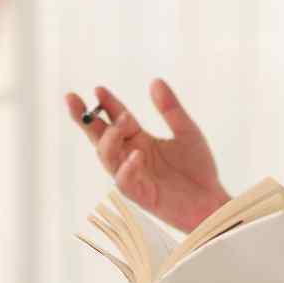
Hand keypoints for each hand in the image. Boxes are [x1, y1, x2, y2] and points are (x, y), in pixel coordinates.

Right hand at [65, 79, 230, 231]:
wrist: (210, 201)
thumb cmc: (198, 169)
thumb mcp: (187, 131)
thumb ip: (170, 108)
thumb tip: (155, 81)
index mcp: (139, 140)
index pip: (116, 118)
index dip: (106, 104)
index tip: (98, 88)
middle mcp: (130, 156)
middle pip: (100, 136)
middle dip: (85, 119)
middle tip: (72, 99)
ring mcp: (133, 176)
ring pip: (107, 157)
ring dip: (110, 138)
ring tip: (122, 121)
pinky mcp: (140, 195)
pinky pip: (124, 182)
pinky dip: (127, 168)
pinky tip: (137, 154)